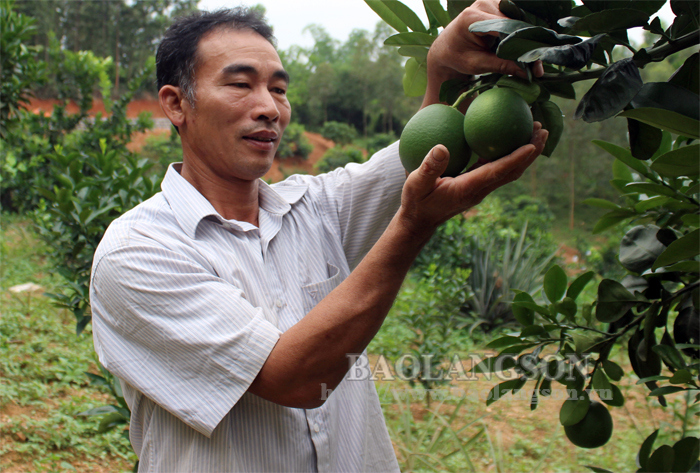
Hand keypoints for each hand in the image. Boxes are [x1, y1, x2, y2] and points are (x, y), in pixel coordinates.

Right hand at [398, 122, 547, 235]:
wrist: (419, 222)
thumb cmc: (416, 203)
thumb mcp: (415, 184)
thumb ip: (428, 167)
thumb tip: (442, 147)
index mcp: (468, 188)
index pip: (498, 172)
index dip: (516, 158)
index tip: (532, 144)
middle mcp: (480, 190)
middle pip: (513, 171)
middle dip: (531, 151)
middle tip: (543, 129)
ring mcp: (481, 188)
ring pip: (510, 170)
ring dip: (526, 152)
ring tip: (535, 130)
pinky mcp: (478, 185)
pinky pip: (500, 168)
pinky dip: (511, 153)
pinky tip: (509, 136)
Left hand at [423, 0, 543, 106]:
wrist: (445, 48)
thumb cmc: (456, 57)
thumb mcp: (476, 65)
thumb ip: (501, 65)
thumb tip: (526, 72)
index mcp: (473, 18)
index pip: (505, 29)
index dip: (522, 46)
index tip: (535, 64)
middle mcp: (483, 4)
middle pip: (514, 23)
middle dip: (527, 45)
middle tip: (538, 67)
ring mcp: (491, 2)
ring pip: (518, 20)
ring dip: (525, 39)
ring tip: (532, 59)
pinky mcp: (497, 5)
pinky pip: (514, 19)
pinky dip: (520, 33)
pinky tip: (525, 48)